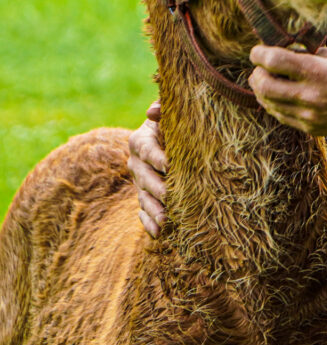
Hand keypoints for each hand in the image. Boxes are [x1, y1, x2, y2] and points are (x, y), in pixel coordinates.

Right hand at [127, 101, 167, 236]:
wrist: (168, 137)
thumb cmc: (173, 123)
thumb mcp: (170, 115)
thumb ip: (163, 111)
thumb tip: (153, 111)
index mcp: (140, 141)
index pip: (148, 150)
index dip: (158, 158)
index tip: (170, 165)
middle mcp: (135, 164)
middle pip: (145, 178)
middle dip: (157, 188)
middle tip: (169, 197)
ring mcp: (139, 183)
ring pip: (144, 198)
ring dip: (153, 210)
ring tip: (166, 220)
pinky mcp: (144, 197)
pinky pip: (143, 213)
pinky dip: (149, 223)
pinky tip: (159, 233)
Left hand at [249, 45, 326, 138]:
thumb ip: (313, 54)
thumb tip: (292, 49)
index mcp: (315, 72)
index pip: (272, 60)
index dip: (259, 53)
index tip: (258, 51)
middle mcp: (308, 95)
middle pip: (262, 85)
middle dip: (256, 74)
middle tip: (260, 68)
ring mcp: (307, 115)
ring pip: (268, 103)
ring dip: (262, 91)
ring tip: (266, 82)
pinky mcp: (309, 127)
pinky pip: (281, 116)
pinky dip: (274, 105)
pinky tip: (280, 97)